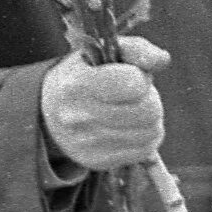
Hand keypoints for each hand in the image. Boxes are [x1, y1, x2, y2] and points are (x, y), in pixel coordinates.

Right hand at [40, 37, 170, 170]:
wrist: (50, 110)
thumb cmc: (88, 74)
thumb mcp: (105, 51)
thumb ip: (137, 49)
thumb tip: (162, 60)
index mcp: (77, 85)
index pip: (132, 84)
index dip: (141, 78)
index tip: (131, 76)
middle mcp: (76, 117)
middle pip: (146, 110)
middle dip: (150, 98)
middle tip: (137, 95)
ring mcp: (85, 143)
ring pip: (149, 132)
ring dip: (152, 118)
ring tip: (135, 110)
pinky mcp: (96, 161)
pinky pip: (144, 150)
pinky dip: (147, 137)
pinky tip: (133, 127)